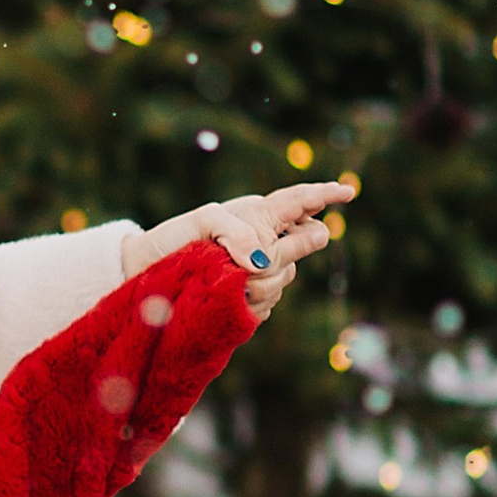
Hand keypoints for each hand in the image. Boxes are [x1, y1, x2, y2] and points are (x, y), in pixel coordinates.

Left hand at [140, 180, 352, 319]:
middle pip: (301, 245)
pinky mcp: (249, 299)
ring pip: (285, 278)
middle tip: (251, 263)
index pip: (299, 201)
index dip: (324, 195)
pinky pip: (268, 304)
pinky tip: (231, 300)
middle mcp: (264, 240)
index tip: (349, 192)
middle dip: (286, 253)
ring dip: (261, 284)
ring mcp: (258, 270)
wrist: (147, 275)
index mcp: (257, 214)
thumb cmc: (174, 240)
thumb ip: (237, 232)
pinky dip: (252, 305)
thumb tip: (261, 261)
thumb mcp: (203, 222)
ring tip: (229, 282)